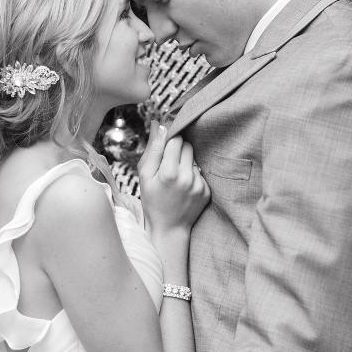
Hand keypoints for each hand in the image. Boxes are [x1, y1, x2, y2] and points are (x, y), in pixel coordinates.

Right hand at [139, 121, 209, 235]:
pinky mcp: (207, 191)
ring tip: (175, 178)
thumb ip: (153, 148)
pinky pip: (200, 172)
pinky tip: (183, 187)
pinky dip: (192, 175)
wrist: (168, 228)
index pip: (176, 139)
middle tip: (168, 163)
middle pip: (188, 145)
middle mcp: (187, 177)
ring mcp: (199, 185)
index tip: (165, 144)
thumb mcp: (145, 175)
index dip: (170, 139)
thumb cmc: (152, 200)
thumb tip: (158, 123)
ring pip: (194, 158)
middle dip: (178, 149)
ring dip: (185, 162)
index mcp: (169, 172)